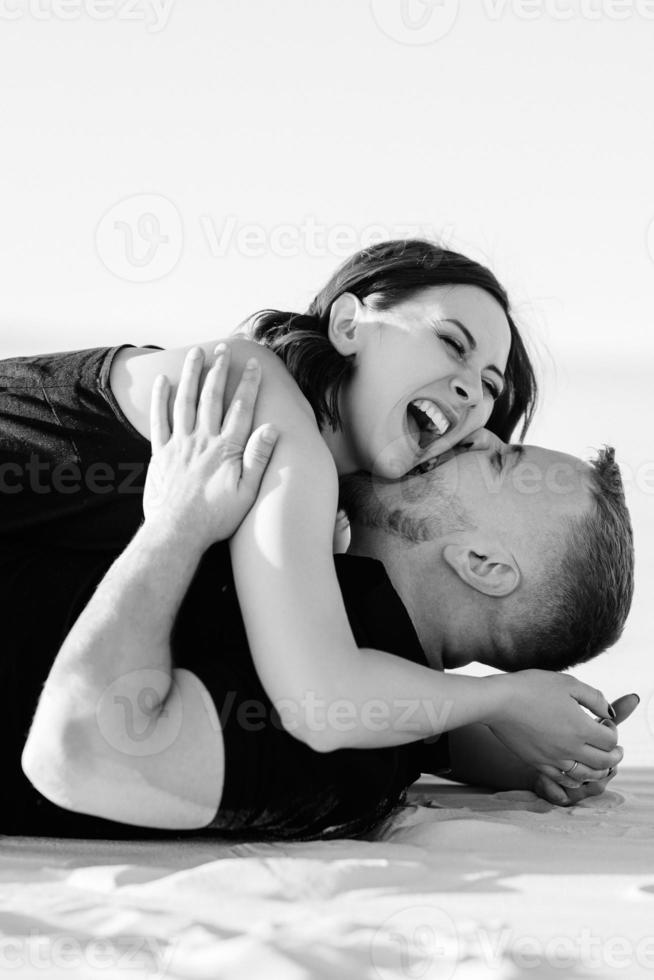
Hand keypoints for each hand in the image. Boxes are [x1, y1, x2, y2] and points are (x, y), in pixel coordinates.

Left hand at [143, 345, 277, 547]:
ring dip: (191, 375)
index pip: (241, 408)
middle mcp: (203, 441)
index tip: (253, 365)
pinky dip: (160, 399)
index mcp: (226, 449)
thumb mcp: (247, 492)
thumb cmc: (216, 517)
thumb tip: (272, 429)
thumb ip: (258, 458)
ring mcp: (180, 445)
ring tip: (195, 354)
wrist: (178, 532)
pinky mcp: (161, 454)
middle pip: (212, 397)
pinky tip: (163, 382)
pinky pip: (159, 420)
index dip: (248, 384)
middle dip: (219, 370)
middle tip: (223, 349)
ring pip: (185, 401)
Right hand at [533, 693, 638, 805]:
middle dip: (615, 755)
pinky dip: (578, 779)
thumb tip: (608, 712)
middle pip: (605, 762)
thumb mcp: (568, 683)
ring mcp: (554, 760)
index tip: (605, 722)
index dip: (613, 730)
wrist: (498, 701)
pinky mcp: (538, 764)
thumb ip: (594, 698)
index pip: (611, 740)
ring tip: (601, 763)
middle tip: (616, 748)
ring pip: (587, 776)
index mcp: (581, 728)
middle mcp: (571, 749)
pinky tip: (577, 771)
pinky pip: (565, 780)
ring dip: (599, 770)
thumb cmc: (532, 687)